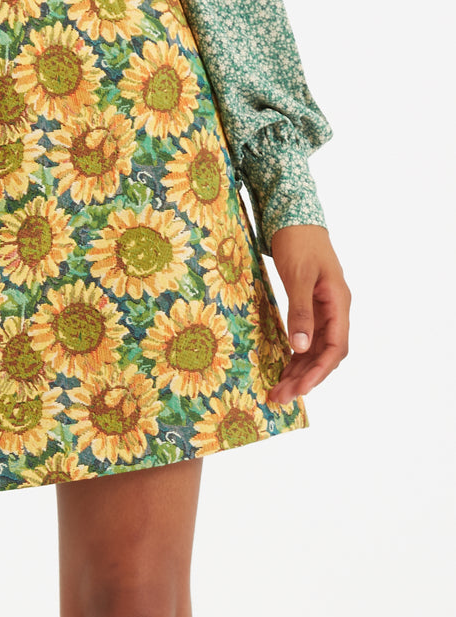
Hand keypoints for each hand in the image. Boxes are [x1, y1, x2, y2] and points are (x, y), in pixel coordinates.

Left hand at [265, 224, 350, 406]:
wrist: (294, 219)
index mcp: (338, 303)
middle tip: (281, 398)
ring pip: (314, 351)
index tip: (302, 390)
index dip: (320, 371)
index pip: (335, 347)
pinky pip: (305, 341)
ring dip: (298, 372)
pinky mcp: (309, 309)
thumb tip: (300, 347)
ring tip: (278, 392)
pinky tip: (281, 371)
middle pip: (325, 354)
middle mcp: (334, 310)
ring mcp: (323, 311)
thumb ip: (300, 311)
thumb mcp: (298, 276)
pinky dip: (294, 358)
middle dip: (305, 378)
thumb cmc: (298, 243)